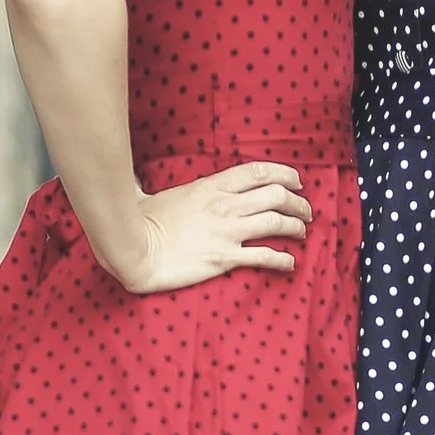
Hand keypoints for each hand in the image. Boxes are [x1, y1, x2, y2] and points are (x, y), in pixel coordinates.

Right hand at [118, 161, 309, 292]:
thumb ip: (150, 183)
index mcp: (211, 186)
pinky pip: (264, 256)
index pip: (259, 172)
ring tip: (302, 232)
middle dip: (298, 202)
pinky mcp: (224, 258)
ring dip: (296, 227)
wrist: (133, 250)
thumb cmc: (139, 222)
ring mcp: (226, 231)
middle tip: (305, 212)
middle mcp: (224, 205)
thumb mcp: (152, 194)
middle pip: (276, 195)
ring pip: (277, 222)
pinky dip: (283, 260)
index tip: (296, 182)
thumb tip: (130, 178)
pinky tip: (291, 263)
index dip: (285, 175)